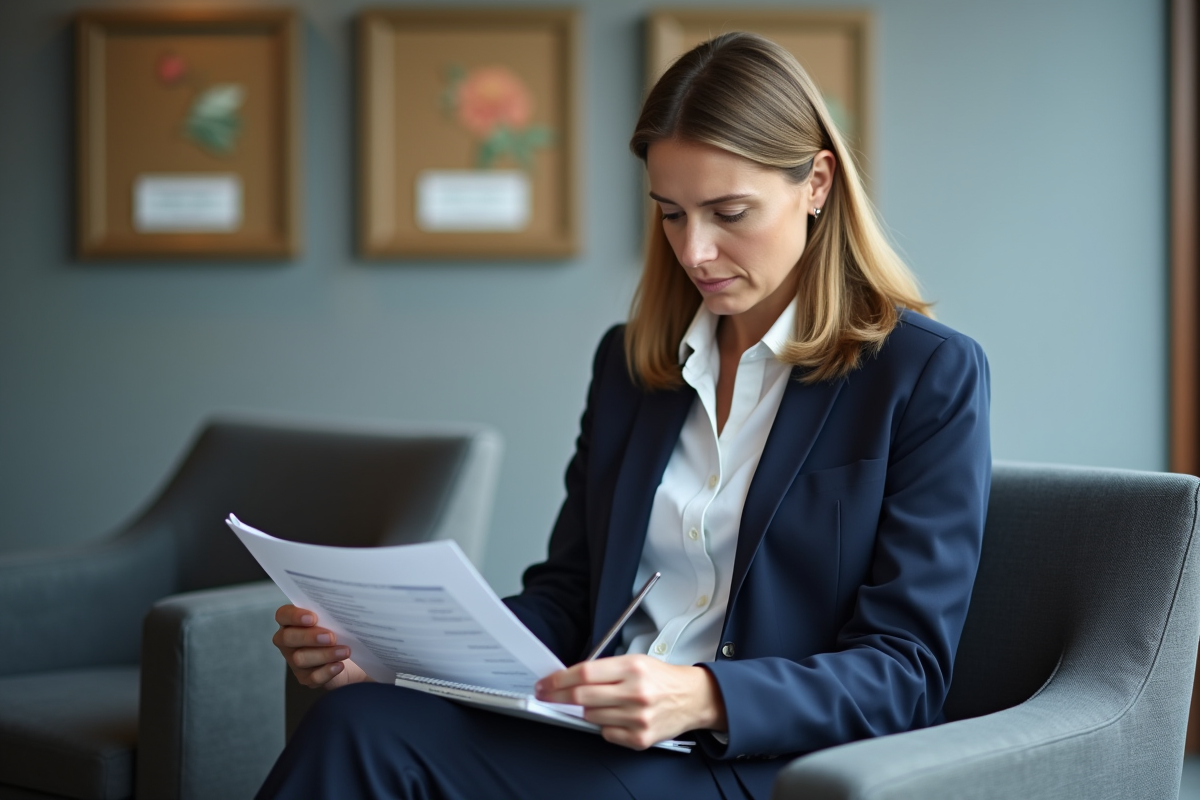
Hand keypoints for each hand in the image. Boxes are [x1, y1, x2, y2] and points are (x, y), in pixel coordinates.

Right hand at [272, 605, 370, 688]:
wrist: (349, 653)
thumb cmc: (338, 629)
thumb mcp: (334, 618)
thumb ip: (331, 611)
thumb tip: (342, 605)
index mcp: (291, 621)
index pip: (283, 615)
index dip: (294, 616)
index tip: (313, 618)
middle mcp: (288, 641)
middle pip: (288, 638)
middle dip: (309, 637)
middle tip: (331, 637)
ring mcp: (294, 660)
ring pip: (300, 659)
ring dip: (324, 654)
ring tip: (344, 651)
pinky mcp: (305, 677)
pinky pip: (313, 677)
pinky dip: (327, 671)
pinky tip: (339, 665)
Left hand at [534, 654, 726, 749]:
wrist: (693, 698)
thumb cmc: (661, 678)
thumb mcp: (635, 661)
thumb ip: (604, 670)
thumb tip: (569, 679)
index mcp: (632, 668)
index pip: (584, 673)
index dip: (559, 679)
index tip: (545, 683)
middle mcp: (635, 693)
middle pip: (582, 697)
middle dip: (558, 696)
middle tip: (547, 694)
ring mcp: (638, 718)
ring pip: (591, 716)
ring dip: (587, 710)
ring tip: (603, 702)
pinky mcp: (640, 738)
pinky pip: (606, 734)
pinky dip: (605, 725)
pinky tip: (618, 716)